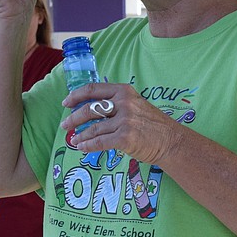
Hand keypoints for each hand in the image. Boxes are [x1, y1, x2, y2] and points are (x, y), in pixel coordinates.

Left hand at [60, 82, 180, 164]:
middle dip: (73, 118)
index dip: (76, 95)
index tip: (66, 102)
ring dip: (80, 135)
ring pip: (93, 128)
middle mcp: (124, 103)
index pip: (93, 89)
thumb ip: (116, 102)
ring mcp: (125, 121)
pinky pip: (100, 142)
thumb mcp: (135, 104)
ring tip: (73, 140)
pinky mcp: (125, 138)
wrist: (171, 140)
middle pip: (89, 109)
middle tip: (65, 124)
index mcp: (124, 91)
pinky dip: (88, 146)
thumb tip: (90, 108)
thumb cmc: (152, 124)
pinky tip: (82, 147)